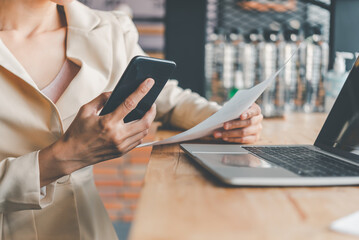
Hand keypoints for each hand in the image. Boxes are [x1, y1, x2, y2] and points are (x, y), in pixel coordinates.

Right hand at [39, 78, 155, 185]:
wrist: (71, 155)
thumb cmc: (77, 131)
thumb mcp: (85, 110)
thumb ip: (101, 99)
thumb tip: (116, 93)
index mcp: (107, 123)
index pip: (129, 104)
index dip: (141, 91)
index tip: (149, 82)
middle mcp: (117, 136)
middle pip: (144, 122)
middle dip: (151, 110)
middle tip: (151, 103)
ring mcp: (120, 146)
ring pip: (144, 132)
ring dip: (147, 121)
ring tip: (146, 113)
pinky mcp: (121, 152)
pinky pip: (138, 141)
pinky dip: (141, 131)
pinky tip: (138, 125)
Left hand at [213, 103, 262, 143]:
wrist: (237, 118)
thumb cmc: (236, 111)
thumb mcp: (234, 107)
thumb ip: (229, 109)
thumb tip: (217, 115)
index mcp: (255, 110)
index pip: (254, 111)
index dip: (248, 113)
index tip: (241, 116)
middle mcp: (258, 119)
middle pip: (248, 123)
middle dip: (234, 124)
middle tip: (224, 125)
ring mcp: (257, 129)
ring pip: (244, 133)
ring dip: (230, 134)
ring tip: (219, 133)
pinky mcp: (254, 138)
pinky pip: (243, 140)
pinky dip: (232, 139)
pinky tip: (225, 137)